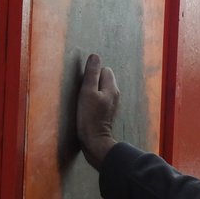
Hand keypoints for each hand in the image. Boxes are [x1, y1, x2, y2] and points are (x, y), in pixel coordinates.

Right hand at [77, 53, 119, 168]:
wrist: (95, 142)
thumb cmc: (89, 117)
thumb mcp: (87, 93)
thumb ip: (91, 74)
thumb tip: (94, 56)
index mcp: (112, 88)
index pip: (105, 70)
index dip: (93, 74)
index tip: (86, 85)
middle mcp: (115, 95)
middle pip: (104, 79)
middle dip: (94, 83)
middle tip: (84, 94)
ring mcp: (112, 105)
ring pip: (101, 90)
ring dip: (93, 93)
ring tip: (85, 103)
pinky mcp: (107, 113)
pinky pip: (100, 100)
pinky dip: (94, 102)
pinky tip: (87, 110)